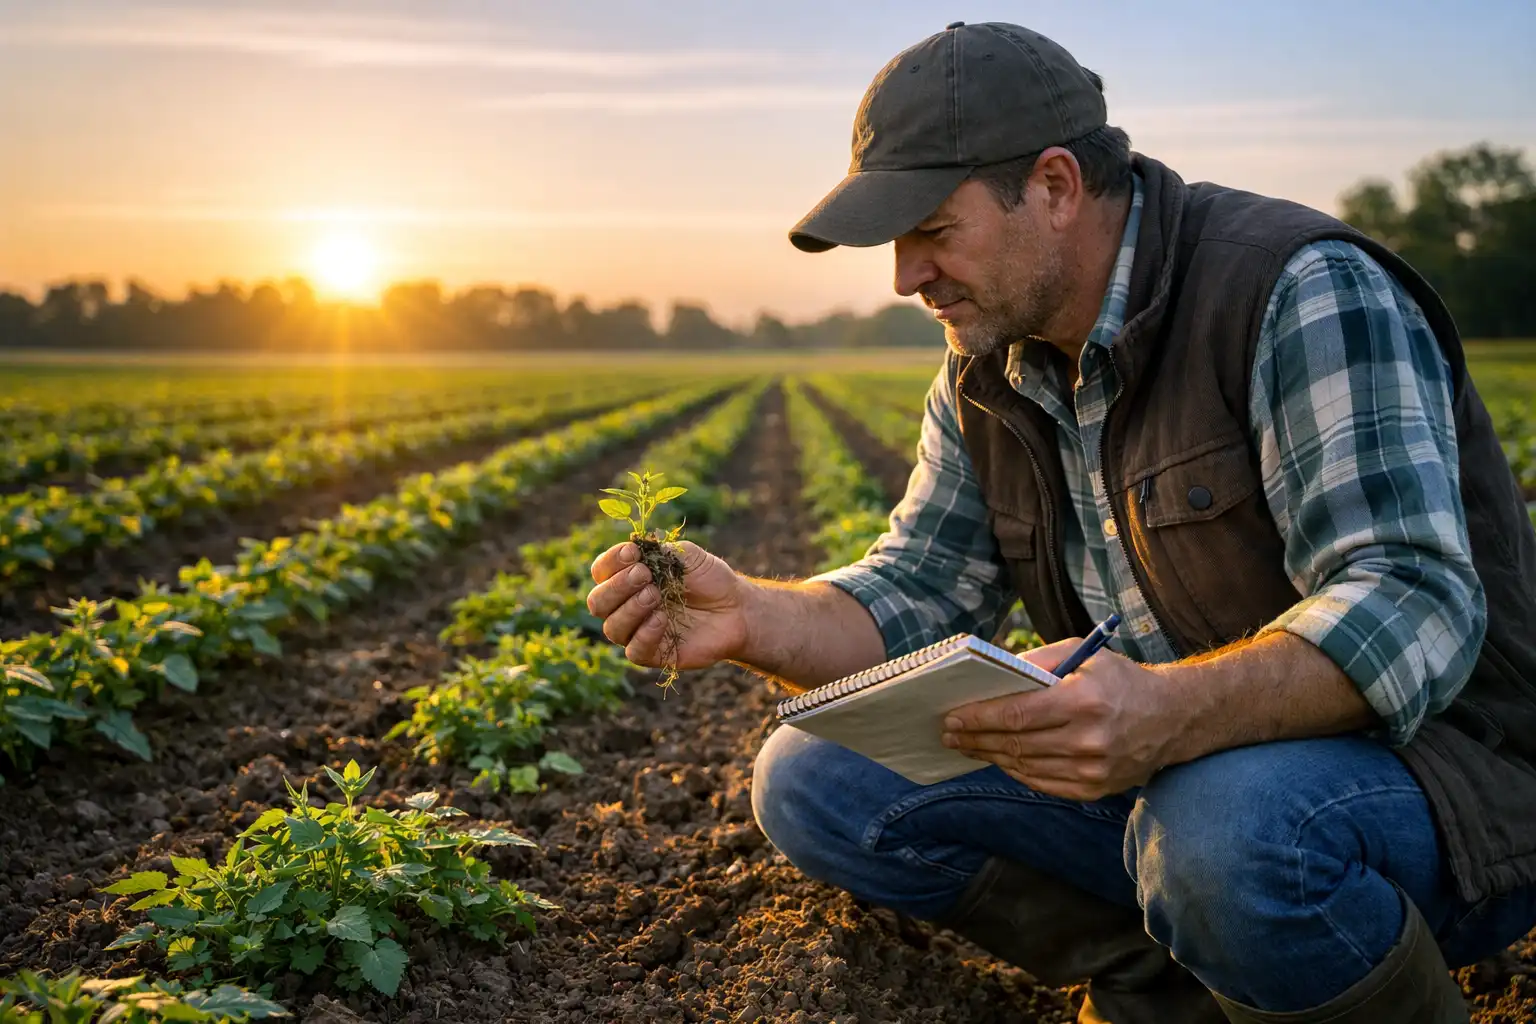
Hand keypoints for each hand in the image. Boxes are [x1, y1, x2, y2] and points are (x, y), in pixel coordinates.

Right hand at [586, 541, 746, 669]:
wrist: (738, 608)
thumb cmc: (710, 579)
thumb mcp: (686, 555)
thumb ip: (659, 551)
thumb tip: (634, 550)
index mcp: (628, 579)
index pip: (601, 571)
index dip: (611, 562)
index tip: (633, 553)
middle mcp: (627, 606)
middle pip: (598, 602)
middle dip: (617, 586)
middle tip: (644, 575)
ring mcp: (638, 631)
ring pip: (612, 627)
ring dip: (630, 608)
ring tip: (655, 595)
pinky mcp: (654, 654)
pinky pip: (634, 651)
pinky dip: (644, 634)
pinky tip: (662, 619)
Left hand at [939, 638, 1185, 801]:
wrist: (1171, 718)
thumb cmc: (1119, 679)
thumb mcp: (1082, 655)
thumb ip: (1037, 661)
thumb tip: (991, 673)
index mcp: (1083, 700)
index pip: (1017, 714)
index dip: (979, 718)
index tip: (953, 718)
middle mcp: (1089, 739)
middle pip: (1016, 743)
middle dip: (976, 738)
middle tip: (949, 734)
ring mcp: (1093, 770)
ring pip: (1025, 766)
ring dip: (991, 756)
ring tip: (968, 746)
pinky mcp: (1095, 790)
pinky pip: (1042, 783)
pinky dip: (1017, 771)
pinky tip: (1000, 759)